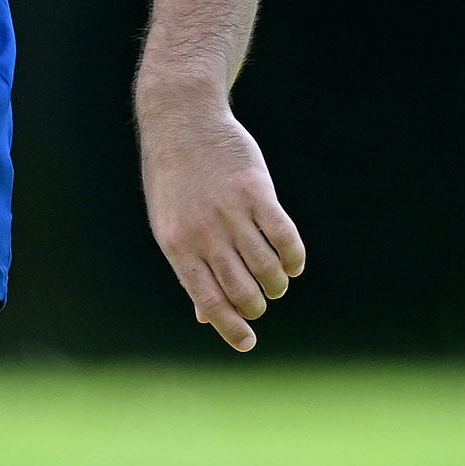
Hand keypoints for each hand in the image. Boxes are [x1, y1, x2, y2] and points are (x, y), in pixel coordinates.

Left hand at [137, 81, 306, 351]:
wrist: (182, 121)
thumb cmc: (174, 180)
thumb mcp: (170, 225)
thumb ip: (190, 268)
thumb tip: (204, 316)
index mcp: (178, 247)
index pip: (210, 302)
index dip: (232, 328)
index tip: (248, 343)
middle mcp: (204, 234)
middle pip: (242, 291)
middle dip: (257, 307)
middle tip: (261, 302)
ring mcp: (230, 212)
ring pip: (267, 267)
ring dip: (277, 284)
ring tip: (278, 282)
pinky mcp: (256, 191)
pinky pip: (283, 235)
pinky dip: (294, 257)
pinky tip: (293, 263)